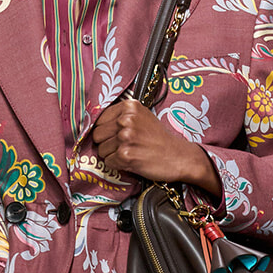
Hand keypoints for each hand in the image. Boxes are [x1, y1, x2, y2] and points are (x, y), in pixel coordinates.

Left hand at [92, 97, 219, 194]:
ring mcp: (125, 137)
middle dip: (107, 143)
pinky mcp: (125, 155)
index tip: (116, 136)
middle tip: (124, 147)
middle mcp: (126, 119)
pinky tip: (132, 161)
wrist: (178, 157)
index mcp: (129, 106)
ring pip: (101, 150)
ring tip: (130, 153)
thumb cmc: (159, 139)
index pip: (99, 119)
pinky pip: (108, 162)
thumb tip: (95, 124)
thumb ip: (122, 116)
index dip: (105, 131)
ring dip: (112, 155)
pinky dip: (118, 165)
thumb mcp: (142, 117)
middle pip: (97, 135)